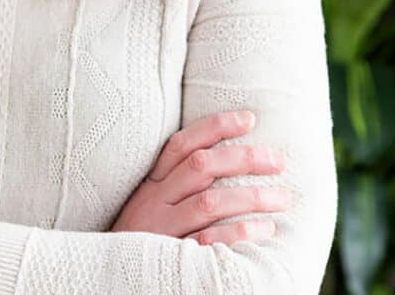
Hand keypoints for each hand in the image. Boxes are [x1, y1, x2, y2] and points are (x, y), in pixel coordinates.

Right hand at [110, 110, 289, 244]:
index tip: (249, 118)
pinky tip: (265, 229)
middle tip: (279, 159)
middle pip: (200, 166)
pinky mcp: (172, 257)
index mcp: (151, 183)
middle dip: (243, 158)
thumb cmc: (141, 239)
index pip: (181, 144)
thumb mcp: (150, 206)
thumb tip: (224, 163)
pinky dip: (239, 233)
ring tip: (282, 198)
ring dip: (250, 197)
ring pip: (209, 202)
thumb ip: (176, 186)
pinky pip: (209, 240)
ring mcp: (163, 229)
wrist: (112, 276)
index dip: (215, 127)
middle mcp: (155, 201)